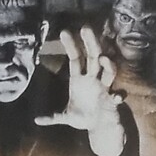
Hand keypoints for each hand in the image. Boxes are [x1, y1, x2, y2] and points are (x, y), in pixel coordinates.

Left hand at [37, 28, 125, 155]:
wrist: (99, 128)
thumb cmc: (83, 117)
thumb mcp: (65, 117)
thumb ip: (53, 117)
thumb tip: (36, 120)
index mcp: (79, 79)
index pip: (76, 58)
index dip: (71, 45)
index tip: (65, 31)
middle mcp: (93, 79)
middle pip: (93, 57)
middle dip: (90, 43)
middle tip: (86, 28)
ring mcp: (104, 88)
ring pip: (109, 71)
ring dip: (108, 64)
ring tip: (103, 59)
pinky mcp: (112, 100)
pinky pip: (117, 96)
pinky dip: (118, 96)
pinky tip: (117, 98)